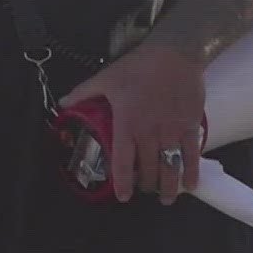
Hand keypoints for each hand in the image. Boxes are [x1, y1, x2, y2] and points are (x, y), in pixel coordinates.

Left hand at [60, 43, 206, 204]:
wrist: (175, 54)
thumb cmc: (138, 66)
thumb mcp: (105, 78)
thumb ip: (83, 93)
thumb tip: (62, 103)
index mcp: (127, 125)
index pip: (123, 164)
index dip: (123, 184)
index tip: (123, 197)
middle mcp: (149, 134)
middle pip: (148, 171)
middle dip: (146, 186)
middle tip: (145, 191)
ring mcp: (172, 131)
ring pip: (169, 168)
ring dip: (167, 187)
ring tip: (165, 198)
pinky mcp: (190, 126)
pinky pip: (191, 155)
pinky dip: (191, 172)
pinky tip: (190, 184)